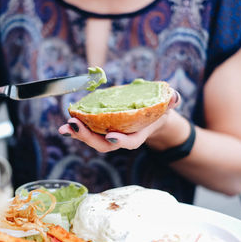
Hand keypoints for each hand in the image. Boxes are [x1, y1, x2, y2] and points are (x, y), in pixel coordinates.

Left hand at [58, 90, 180, 152]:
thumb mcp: (167, 103)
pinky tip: (66, 123)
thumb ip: (171, 100)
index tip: (112, 136)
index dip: (122, 141)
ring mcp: (110, 134)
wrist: (148, 114)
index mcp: (139, 134)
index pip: (131, 142)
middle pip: (105, 144)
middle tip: (75, 126)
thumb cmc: (157, 109)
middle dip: (89, 137)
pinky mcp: (101, 128)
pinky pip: (88, 131)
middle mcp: (122, 137)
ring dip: (78, 134)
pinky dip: (77, 128)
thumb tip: (175, 97)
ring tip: (65, 127)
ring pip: (93, 139)